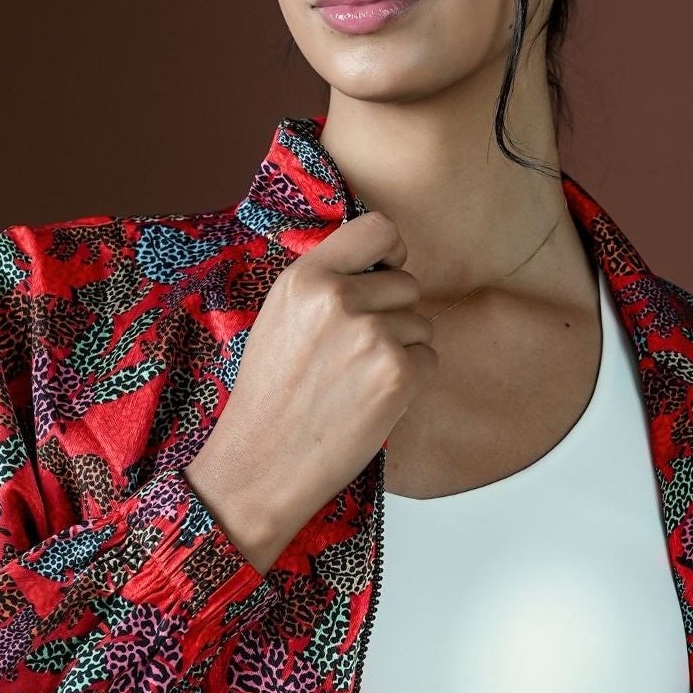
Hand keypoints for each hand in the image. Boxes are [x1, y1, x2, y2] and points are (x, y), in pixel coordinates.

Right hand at [184, 210, 437, 573]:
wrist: (263, 463)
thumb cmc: (271, 396)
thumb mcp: (280, 318)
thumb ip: (324, 283)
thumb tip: (380, 264)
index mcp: (305, 278)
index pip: (379, 229)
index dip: (392, 251)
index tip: (386, 273)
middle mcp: (339, 299)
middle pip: (407, 283)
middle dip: (394, 314)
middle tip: (357, 353)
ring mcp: (371, 336)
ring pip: (421, 324)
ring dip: (402, 350)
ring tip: (358, 380)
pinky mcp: (397, 375)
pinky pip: (430, 359)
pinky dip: (411, 380)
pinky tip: (373, 399)